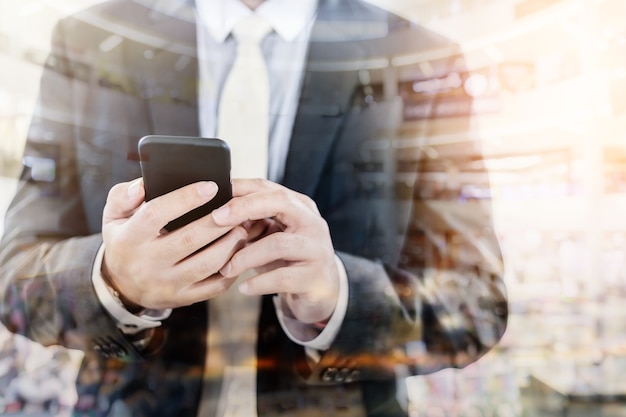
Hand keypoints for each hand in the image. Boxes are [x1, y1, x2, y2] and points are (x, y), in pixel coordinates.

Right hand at [101, 178, 247, 309]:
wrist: (121, 287)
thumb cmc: (124, 241)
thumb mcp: (114, 217)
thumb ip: (123, 196)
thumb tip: (142, 186)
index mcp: (130, 238)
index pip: (157, 213)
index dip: (185, 198)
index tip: (211, 186)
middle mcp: (147, 264)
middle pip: (189, 239)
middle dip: (218, 222)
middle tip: (238, 208)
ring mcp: (167, 284)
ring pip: (207, 264)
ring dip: (230, 244)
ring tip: (242, 228)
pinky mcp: (183, 298)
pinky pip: (214, 286)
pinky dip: (232, 269)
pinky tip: (240, 252)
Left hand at [212, 179, 339, 323]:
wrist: (320, 290)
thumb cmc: (287, 259)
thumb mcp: (269, 236)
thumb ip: (250, 222)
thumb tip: (213, 212)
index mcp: (299, 206)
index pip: (268, 187)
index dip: (240, 188)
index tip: (212, 194)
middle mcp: (311, 222)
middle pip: (280, 202)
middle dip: (244, 207)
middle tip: (216, 219)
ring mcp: (316, 249)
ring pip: (278, 244)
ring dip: (246, 256)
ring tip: (225, 268)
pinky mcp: (314, 277)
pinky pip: (282, 278)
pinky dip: (259, 283)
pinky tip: (243, 287)